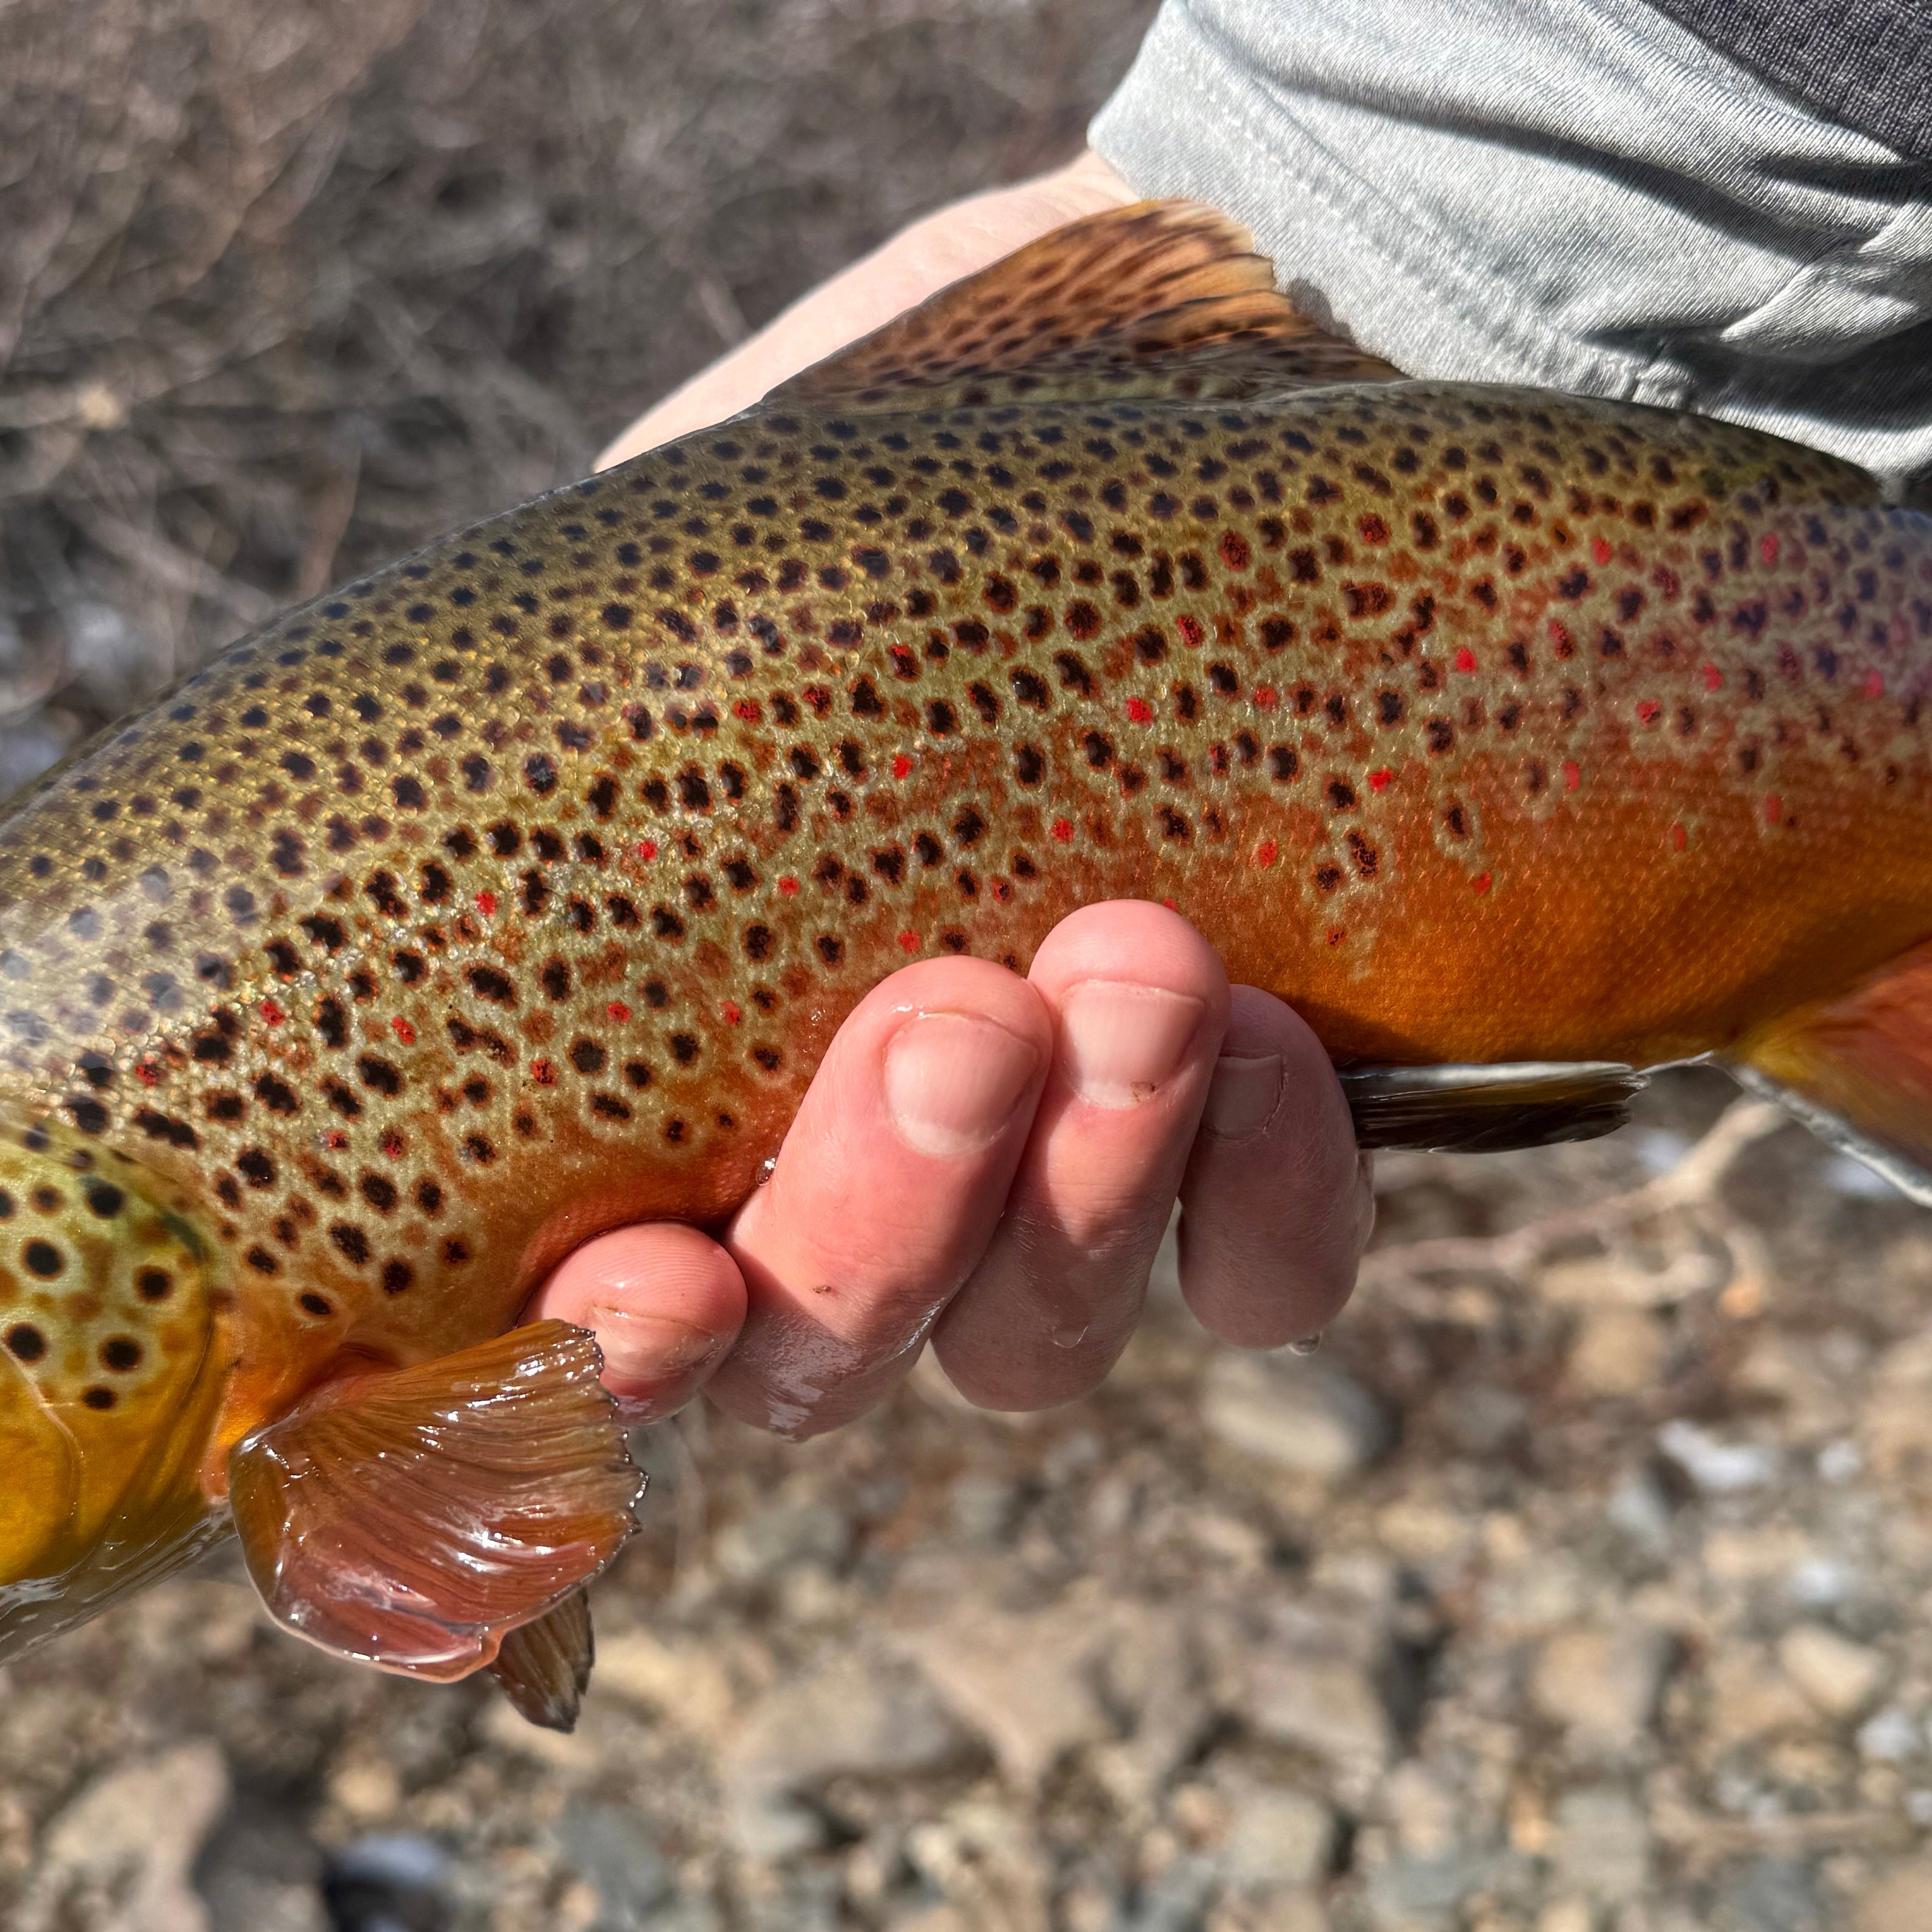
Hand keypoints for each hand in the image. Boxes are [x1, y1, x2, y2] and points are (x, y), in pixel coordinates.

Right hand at [530, 156, 1374, 1434]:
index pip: (548, 1348)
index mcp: (637, 1095)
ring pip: (1027, 1341)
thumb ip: (602, 686)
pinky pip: (1263, 1283)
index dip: (581, 1390)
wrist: (1169, 410)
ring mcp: (1038, 1197)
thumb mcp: (708, 561)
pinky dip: (1264, 1190)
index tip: (640, 1283)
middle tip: (945, 1022)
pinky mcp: (1240, 1159)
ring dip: (1078, 1185)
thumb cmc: (878, 495)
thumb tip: (527, 726)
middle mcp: (825, 1191)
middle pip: (812, 1363)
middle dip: (872, 1226)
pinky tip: (1269, 1033)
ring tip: (1136, 960)